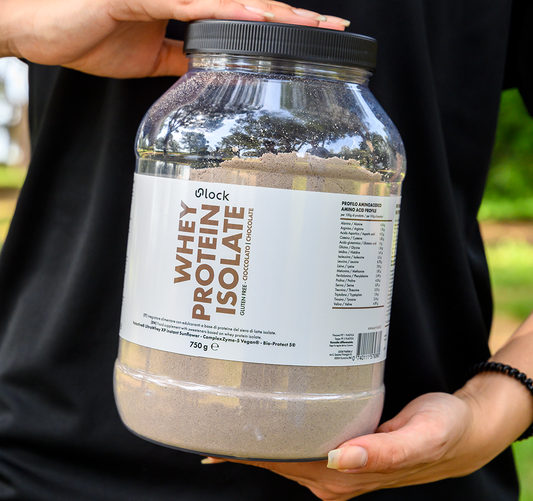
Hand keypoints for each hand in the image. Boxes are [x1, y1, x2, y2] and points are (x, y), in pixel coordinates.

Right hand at [0, 0, 345, 77]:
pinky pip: (182, 1)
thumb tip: (218, 69)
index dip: (285, 0)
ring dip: (266, 9)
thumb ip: (190, 56)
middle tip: (335, 10)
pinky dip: (216, 9)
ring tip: (305, 22)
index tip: (322, 13)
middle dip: (294, 0)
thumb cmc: (101, 37)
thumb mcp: (158, 56)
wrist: (50, 32)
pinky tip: (248, 18)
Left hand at [216, 374, 531, 499]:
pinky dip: (281, 437)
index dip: (251, 453)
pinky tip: (270, 422)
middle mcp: (336, 475)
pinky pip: (304, 445)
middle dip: (245, 445)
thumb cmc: (443, 431)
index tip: (216, 441)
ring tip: (228, 420)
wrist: (461, 433)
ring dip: (259, 441)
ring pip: (288, 454)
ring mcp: (339, 466)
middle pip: (280, 461)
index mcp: (347, 476)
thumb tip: (345, 458)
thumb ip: (385, 452)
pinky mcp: (346, 452)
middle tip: (211, 419)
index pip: (287, 464)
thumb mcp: (421, 438)